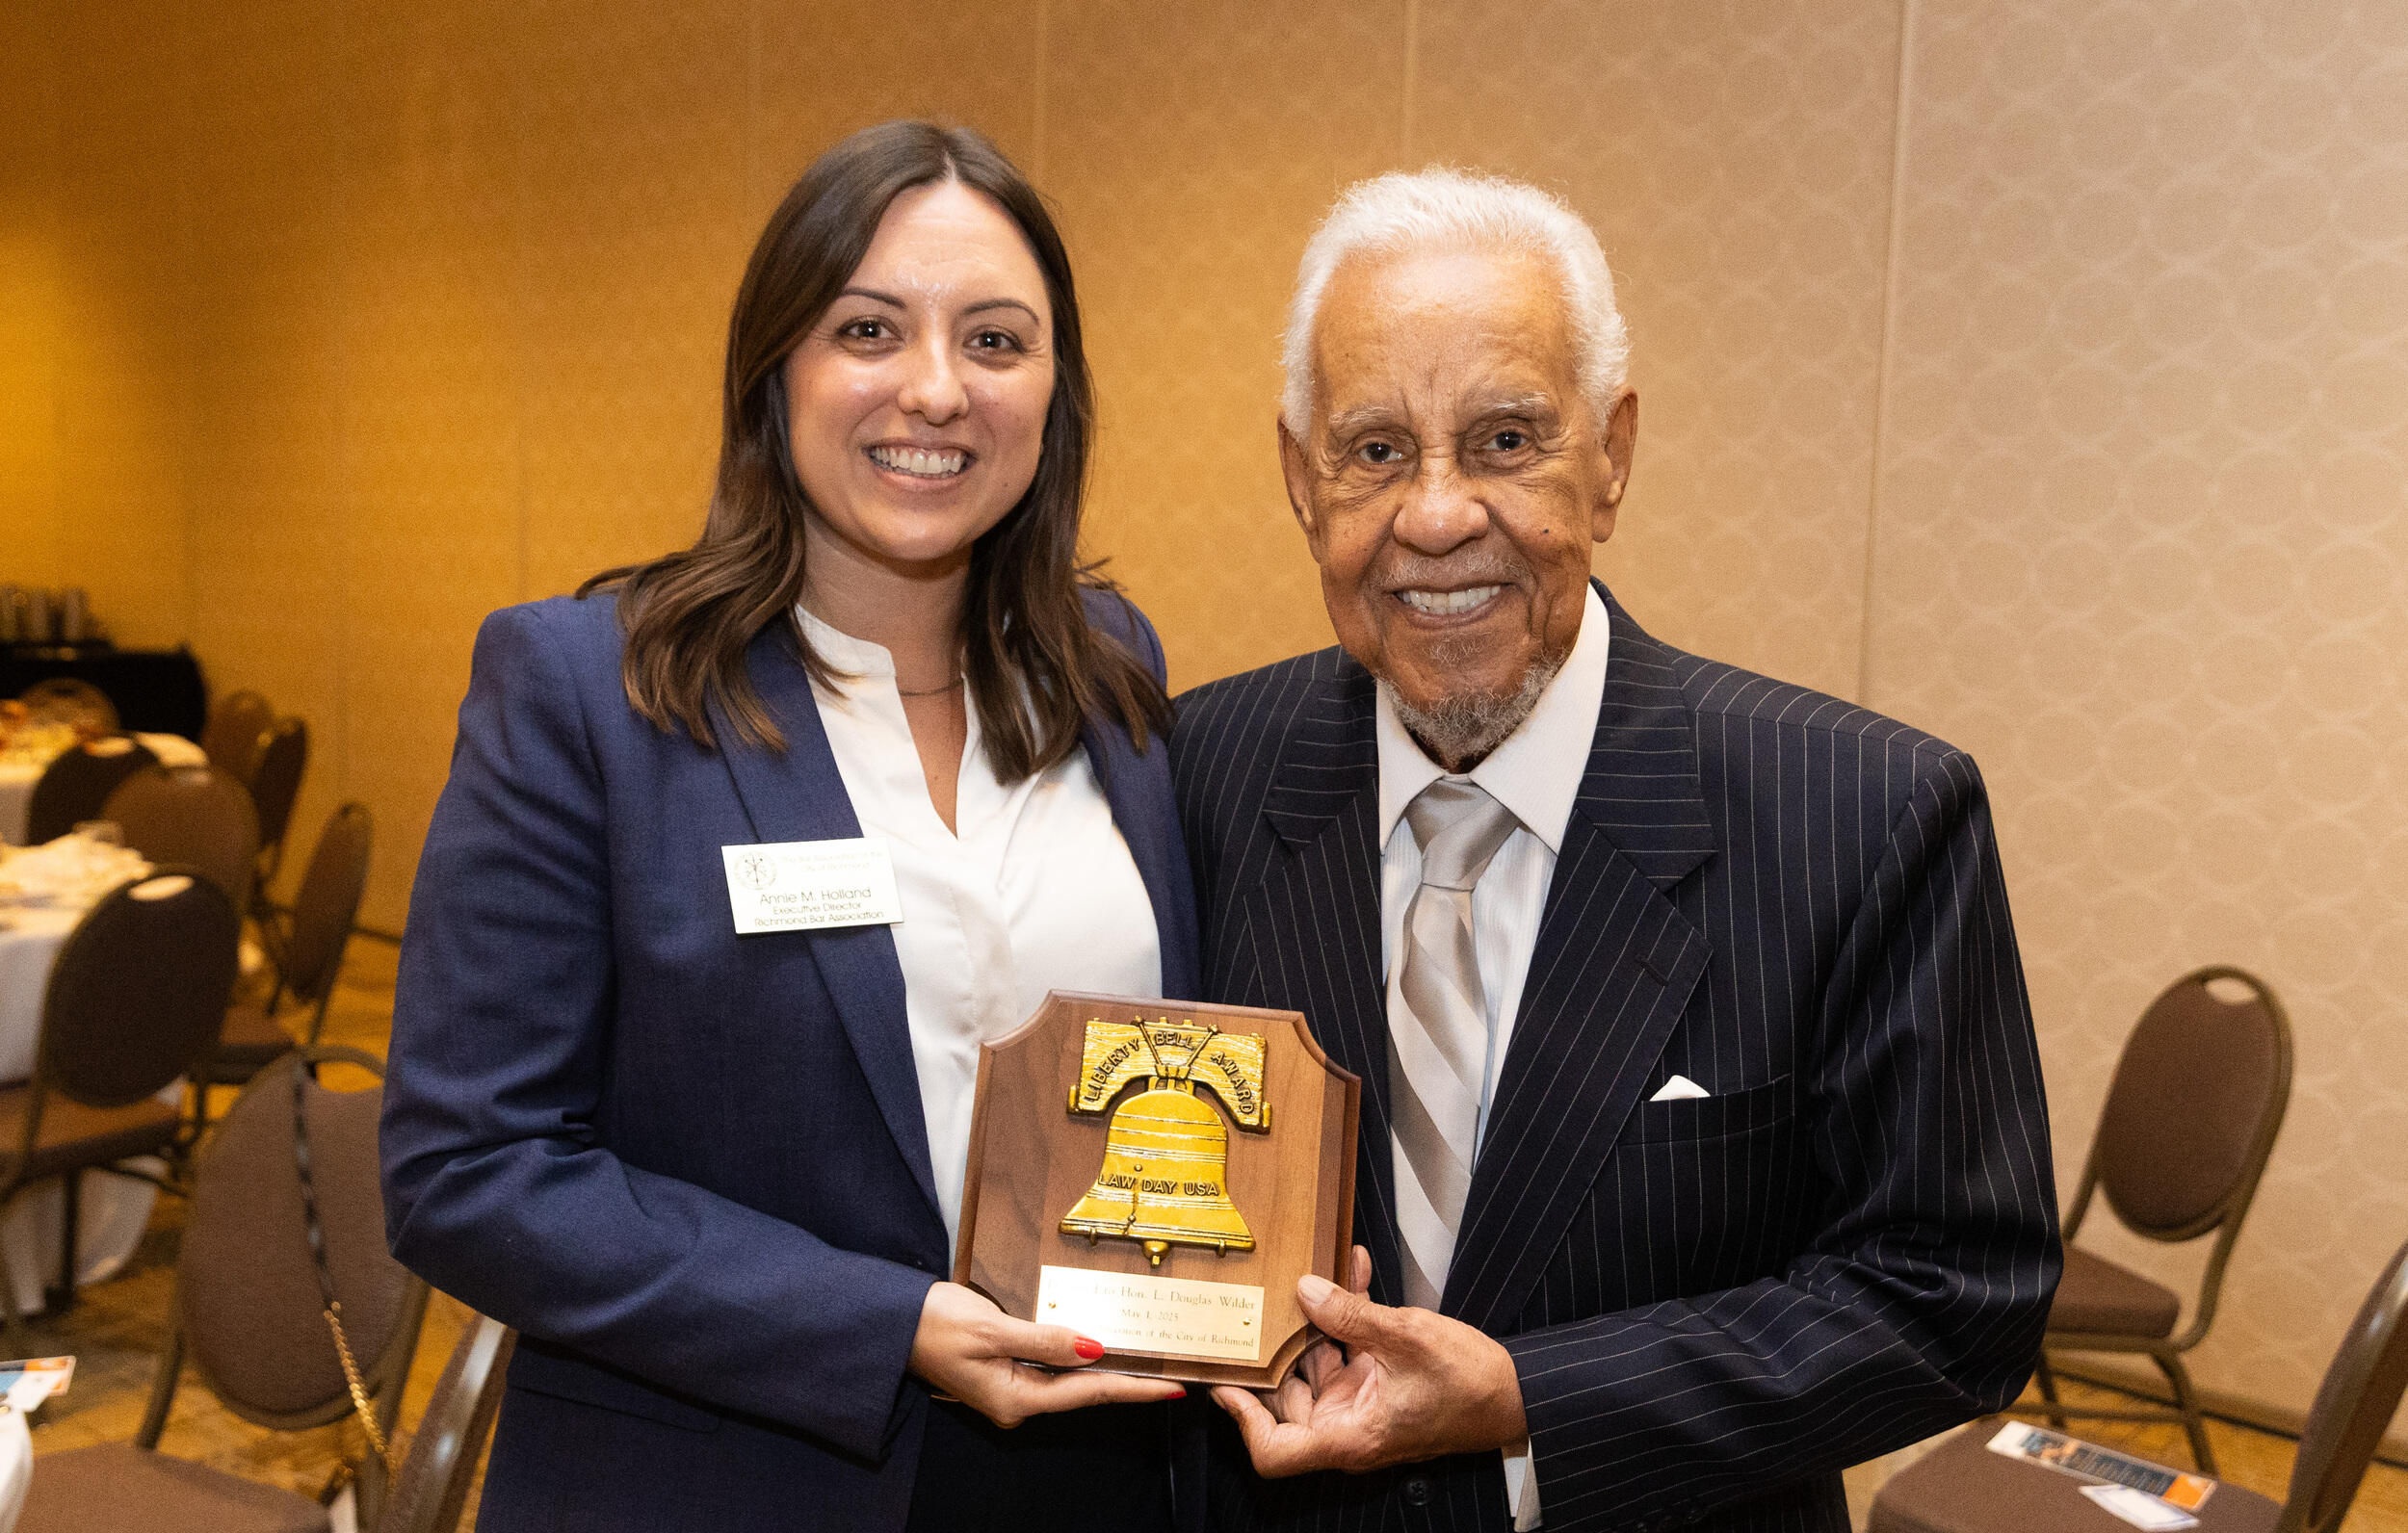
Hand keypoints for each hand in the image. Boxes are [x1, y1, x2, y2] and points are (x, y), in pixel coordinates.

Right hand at [909, 1282, 1186, 1427]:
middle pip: (1083, 1391)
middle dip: (1127, 1381)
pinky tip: (1096, 1346)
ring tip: (1145, 1358)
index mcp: (1015, 1398)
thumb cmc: (932, 1324)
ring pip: (1068, 1380)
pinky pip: (1049, 1368)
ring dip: (1104, 1369)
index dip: (1135, 1389)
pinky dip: (1077, 1357)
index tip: (1174, 1387)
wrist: (889, 1324)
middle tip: (1171, 1371)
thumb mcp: (991, 1329)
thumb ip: (1045, 1340)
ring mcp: (1008, 1389)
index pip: (1089, 1393)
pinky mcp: (1001, 1372)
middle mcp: (1015, 1402)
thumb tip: (1094, 1350)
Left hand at [1211, 1264, 1526, 1475]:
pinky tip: (1351, 1273)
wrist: (1517, 1394)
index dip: (1243, 1419)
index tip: (1226, 1381)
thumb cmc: (1472, 1387)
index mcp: (1350, 1436)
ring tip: (1312, 1275)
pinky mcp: (1377, 1385)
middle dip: (1276, 1350)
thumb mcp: (1407, 1339)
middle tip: (1257, 1309)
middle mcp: (1348, 1427)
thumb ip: (1352, 1315)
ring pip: (1314, 1366)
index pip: (1274, 1450)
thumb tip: (1305, 1291)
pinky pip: (1347, 1349)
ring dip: (1315, 1320)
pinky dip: (1347, 1317)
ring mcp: (1361, 1405)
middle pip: (1286, 1398)